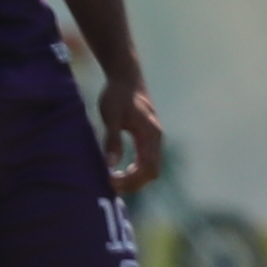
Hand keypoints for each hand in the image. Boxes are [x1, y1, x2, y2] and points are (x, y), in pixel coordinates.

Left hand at [98, 78, 165, 199]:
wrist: (126, 79)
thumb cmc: (117, 95)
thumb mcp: (111, 117)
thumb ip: (112, 140)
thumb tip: (110, 165)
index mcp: (150, 135)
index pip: (147, 167)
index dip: (131, 180)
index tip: (111, 182)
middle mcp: (156, 139)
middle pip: (152, 172)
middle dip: (133, 183)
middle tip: (110, 187)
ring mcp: (154, 139)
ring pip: (150, 168)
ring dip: (134, 179)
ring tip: (113, 183)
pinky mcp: (147, 138)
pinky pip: (146, 161)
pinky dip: (135, 171)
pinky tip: (119, 172)